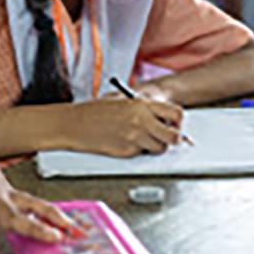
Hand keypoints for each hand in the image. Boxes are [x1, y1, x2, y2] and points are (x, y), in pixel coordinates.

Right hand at [65, 98, 184, 156]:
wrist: (75, 124)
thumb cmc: (97, 110)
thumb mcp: (124, 100)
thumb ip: (145, 107)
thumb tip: (166, 118)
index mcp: (142, 105)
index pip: (177, 114)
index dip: (178, 121)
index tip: (174, 123)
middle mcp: (142, 122)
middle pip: (173, 137)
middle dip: (173, 138)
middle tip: (166, 136)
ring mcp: (135, 139)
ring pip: (160, 149)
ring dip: (155, 145)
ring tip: (142, 137)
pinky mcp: (127, 152)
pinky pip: (142, 153)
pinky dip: (139, 150)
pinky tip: (126, 140)